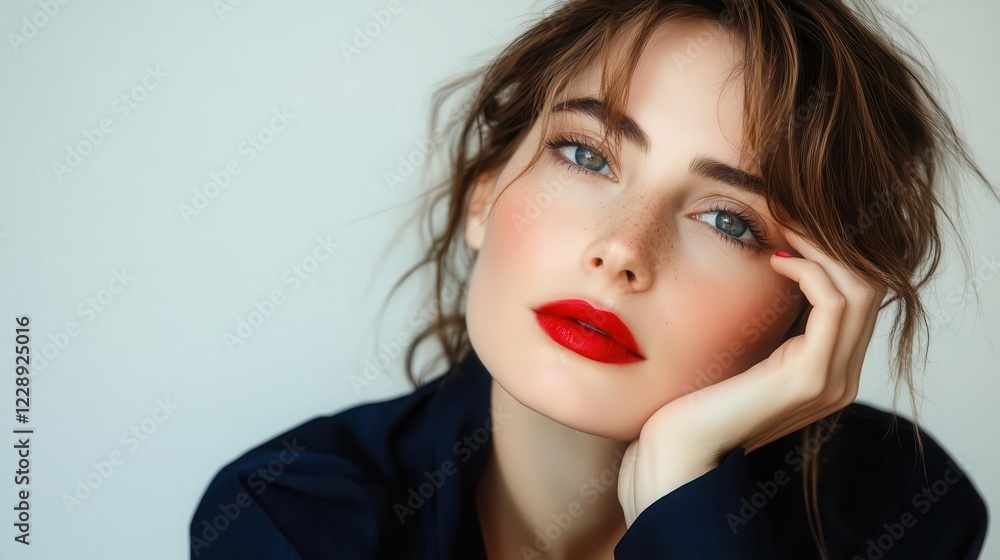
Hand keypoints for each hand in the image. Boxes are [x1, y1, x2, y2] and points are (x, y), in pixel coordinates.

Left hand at [617, 228, 886, 526]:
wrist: (678, 444)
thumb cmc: (700, 394)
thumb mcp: (744, 349)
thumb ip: (770, 322)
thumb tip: (773, 263)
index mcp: (828, 368)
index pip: (858, 295)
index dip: (833, 252)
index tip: (795, 219)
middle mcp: (841, 376)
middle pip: (871, 287)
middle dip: (835, 242)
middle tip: (796, 210)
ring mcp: (831, 380)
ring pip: (861, 289)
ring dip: (825, 248)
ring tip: (788, 224)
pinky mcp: (810, 378)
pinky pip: (834, 305)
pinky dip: (810, 272)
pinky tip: (776, 260)